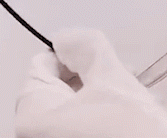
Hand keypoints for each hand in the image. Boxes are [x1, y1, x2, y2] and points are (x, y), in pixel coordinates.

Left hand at [15, 28, 166, 137]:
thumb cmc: (130, 130)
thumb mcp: (111, 77)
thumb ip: (87, 47)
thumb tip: (66, 38)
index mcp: (33, 117)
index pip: (43, 63)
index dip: (72, 52)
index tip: (97, 55)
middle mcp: (35, 135)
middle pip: (60, 83)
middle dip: (92, 72)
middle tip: (121, 72)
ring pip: (74, 101)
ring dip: (103, 90)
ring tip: (133, 92)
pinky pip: (81, 120)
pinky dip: (102, 110)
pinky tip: (129, 110)